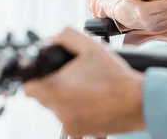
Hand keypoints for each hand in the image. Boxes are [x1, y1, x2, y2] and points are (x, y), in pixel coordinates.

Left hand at [23, 28, 144, 137]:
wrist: (138, 103)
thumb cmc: (116, 76)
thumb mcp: (92, 47)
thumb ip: (67, 37)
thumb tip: (52, 39)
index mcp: (56, 89)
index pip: (28, 87)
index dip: (36, 78)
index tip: (48, 73)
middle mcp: (58, 110)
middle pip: (43, 97)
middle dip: (54, 86)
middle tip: (74, 77)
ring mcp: (68, 124)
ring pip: (57, 108)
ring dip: (66, 99)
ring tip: (89, 89)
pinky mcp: (78, 133)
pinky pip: (70, 120)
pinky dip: (78, 111)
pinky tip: (94, 101)